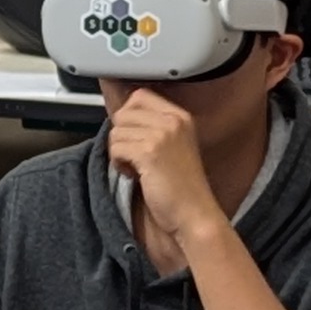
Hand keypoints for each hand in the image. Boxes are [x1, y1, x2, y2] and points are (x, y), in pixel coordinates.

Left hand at [105, 89, 227, 247]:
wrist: (194, 214)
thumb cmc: (182, 187)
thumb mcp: (174, 145)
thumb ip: (153, 127)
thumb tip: (121, 117)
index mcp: (180, 116)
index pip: (140, 95)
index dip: (128, 116)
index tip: (134, 137)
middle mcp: (172, 120)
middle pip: (123, 112)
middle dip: (121, 135)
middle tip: (134, 157)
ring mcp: (162, 135)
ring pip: (117, 131)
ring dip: (119, 152)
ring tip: (135, 168)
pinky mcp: (149, 152)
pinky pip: (116, 147)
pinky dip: (118, 163)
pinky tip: (134, 175)